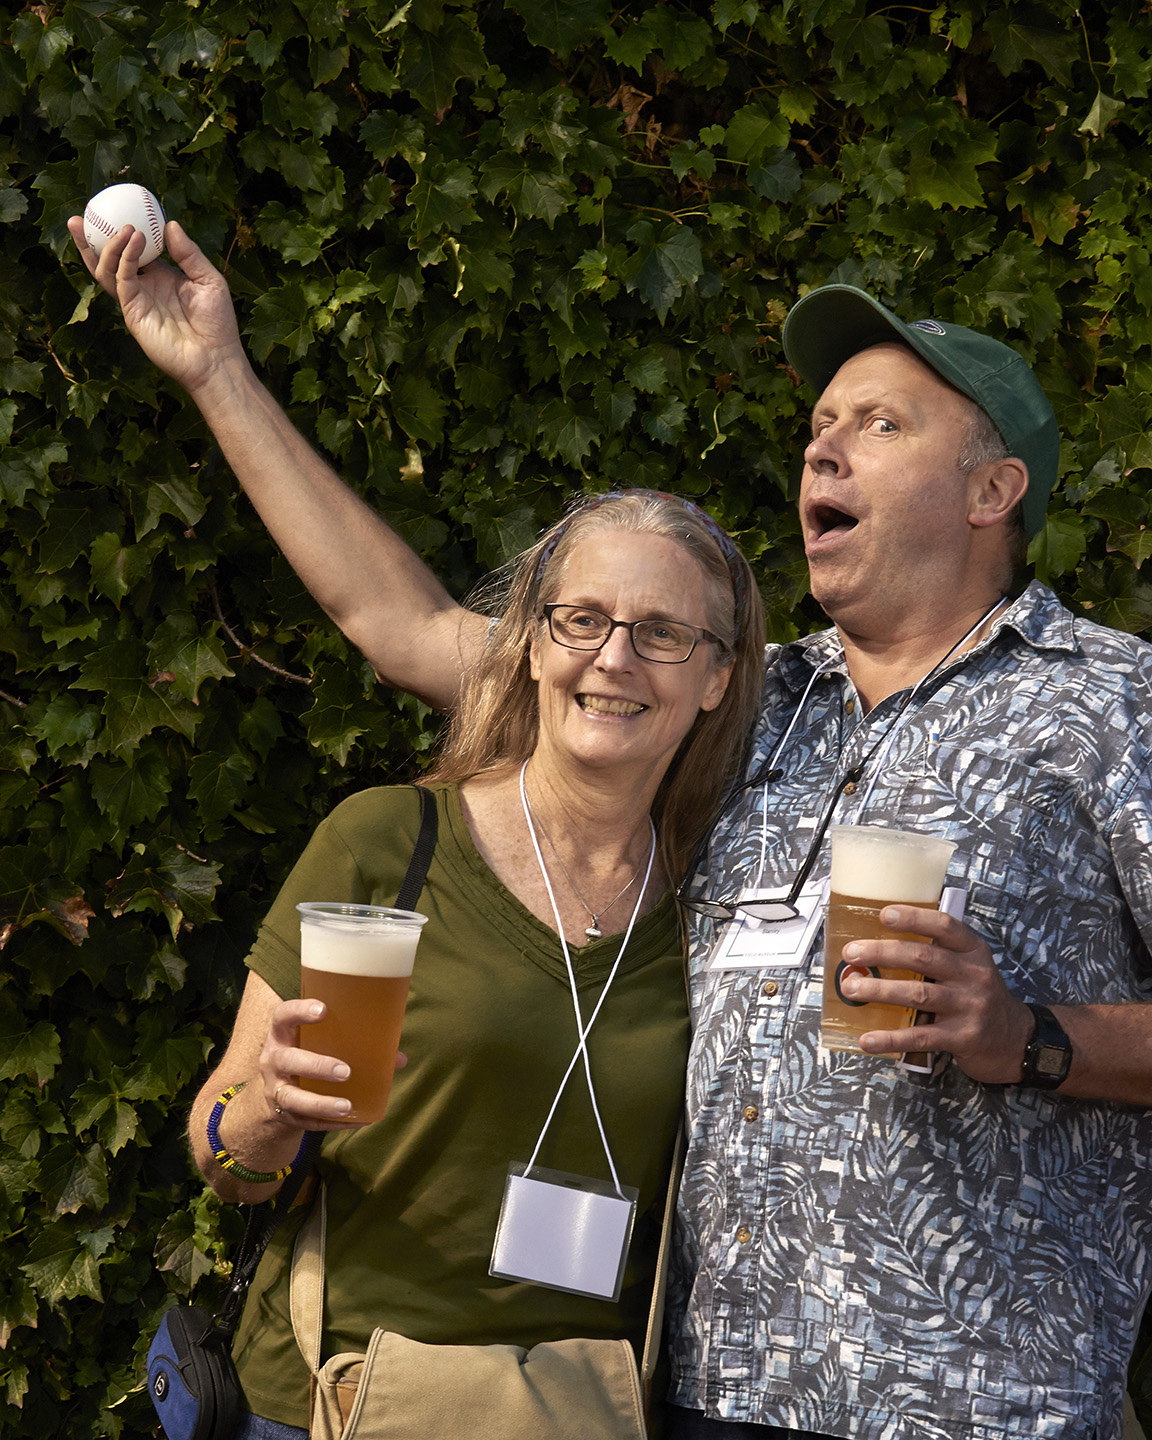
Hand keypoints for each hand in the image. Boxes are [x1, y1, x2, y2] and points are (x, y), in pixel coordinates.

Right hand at [65, 216, 245, 395]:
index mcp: (161, 277)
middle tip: (83, 213)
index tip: (120, 206)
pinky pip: (121, 280)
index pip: (136, 249)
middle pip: (110, 258)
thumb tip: (170, 225)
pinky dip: (124, 258)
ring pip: (106, 269)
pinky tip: (132, 240)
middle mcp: (144, 287)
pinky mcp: (132, 312)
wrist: (215, 358)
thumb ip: (189, 254)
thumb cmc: (217, 323)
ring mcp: (136, 300)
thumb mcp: (209, 280)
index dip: (125, 230)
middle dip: (93, 236)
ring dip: (106, 245)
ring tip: (117, 225)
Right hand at [257, 998, 406, 1131]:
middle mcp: (273, 1060)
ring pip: (291, 1097)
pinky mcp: (284, 1115)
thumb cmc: (307, 1055)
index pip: (282, 1016)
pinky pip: (306, 1121)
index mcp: (282, 1034)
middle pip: (288, 1060)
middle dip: (316, 1065)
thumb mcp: (318, 1043)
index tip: (323, 1010)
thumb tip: (399, 1058)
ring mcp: (275, 1089)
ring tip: (347, 1106)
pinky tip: (356, 1120)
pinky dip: (331, 1122)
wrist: (274, 1094)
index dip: (299, 1011)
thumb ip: (353, 1043)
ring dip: (320, 1102)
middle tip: (345, 1071)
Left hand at [838, 906, 1033, 1083]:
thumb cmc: (980, 998)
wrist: (1017, 1041)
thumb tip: (881, 946)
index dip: (914, 918)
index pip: (945, 926)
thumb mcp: (971, 968)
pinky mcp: (963, 1038)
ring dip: (880, 990)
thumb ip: (940, 956)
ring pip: (918, 994)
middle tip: (852, 953)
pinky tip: (868, 1039)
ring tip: (851, 988)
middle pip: (923, 958)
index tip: (884, 915)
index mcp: (973, 952)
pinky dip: (891, 1038)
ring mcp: (970, 1007)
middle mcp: (974, 976)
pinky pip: (921, 1036)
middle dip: (883, 953)